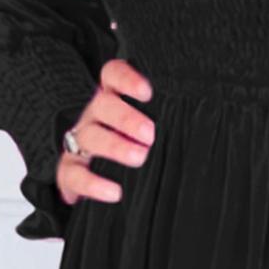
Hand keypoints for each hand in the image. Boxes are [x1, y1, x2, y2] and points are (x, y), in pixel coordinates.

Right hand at [56, 57, 156, 206]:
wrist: (93, 176)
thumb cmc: (133, 144)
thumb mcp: (147, 127)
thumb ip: (164, 121)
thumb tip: (198, 127)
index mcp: (113, 98)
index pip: (113, 75)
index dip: (127, 79)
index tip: (148, 92)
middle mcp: (94, 116)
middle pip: (103, 105)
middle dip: (126, 117)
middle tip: (150, 134)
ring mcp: (79, 141)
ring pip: (90, 136)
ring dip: (115, 146)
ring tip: (140, 158)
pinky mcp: (69, 169)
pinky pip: (75, 174)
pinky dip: (94, 184)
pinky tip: (114, 192)